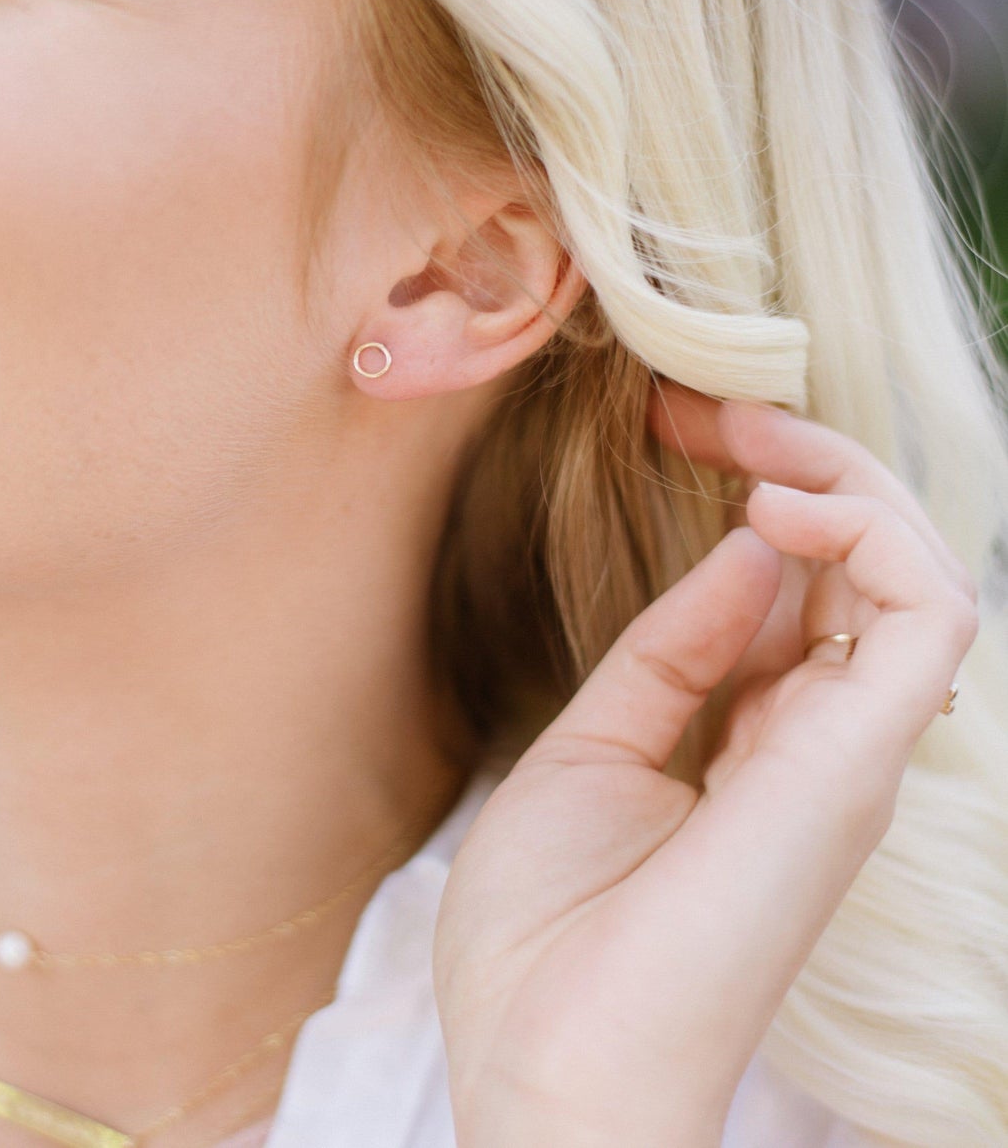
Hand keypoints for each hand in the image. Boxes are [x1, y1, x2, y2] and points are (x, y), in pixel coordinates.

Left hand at [433, 390, 977, 1147]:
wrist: (544, 1060)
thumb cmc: (550, 929)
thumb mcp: (591, 750)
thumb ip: (673, 652)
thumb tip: (746, 552)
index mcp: (757, 741)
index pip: (802, 590)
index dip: (752, 495)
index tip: (672, 427)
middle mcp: (821, 740)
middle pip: (865, 567)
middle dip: (797, 465)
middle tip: (701, 411)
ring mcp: (847, 752)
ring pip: (916, 573)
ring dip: (839, 479)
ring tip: (744, 444)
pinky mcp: (855, 763)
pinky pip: (927, 616)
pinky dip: (870, 538)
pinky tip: (775, 511)